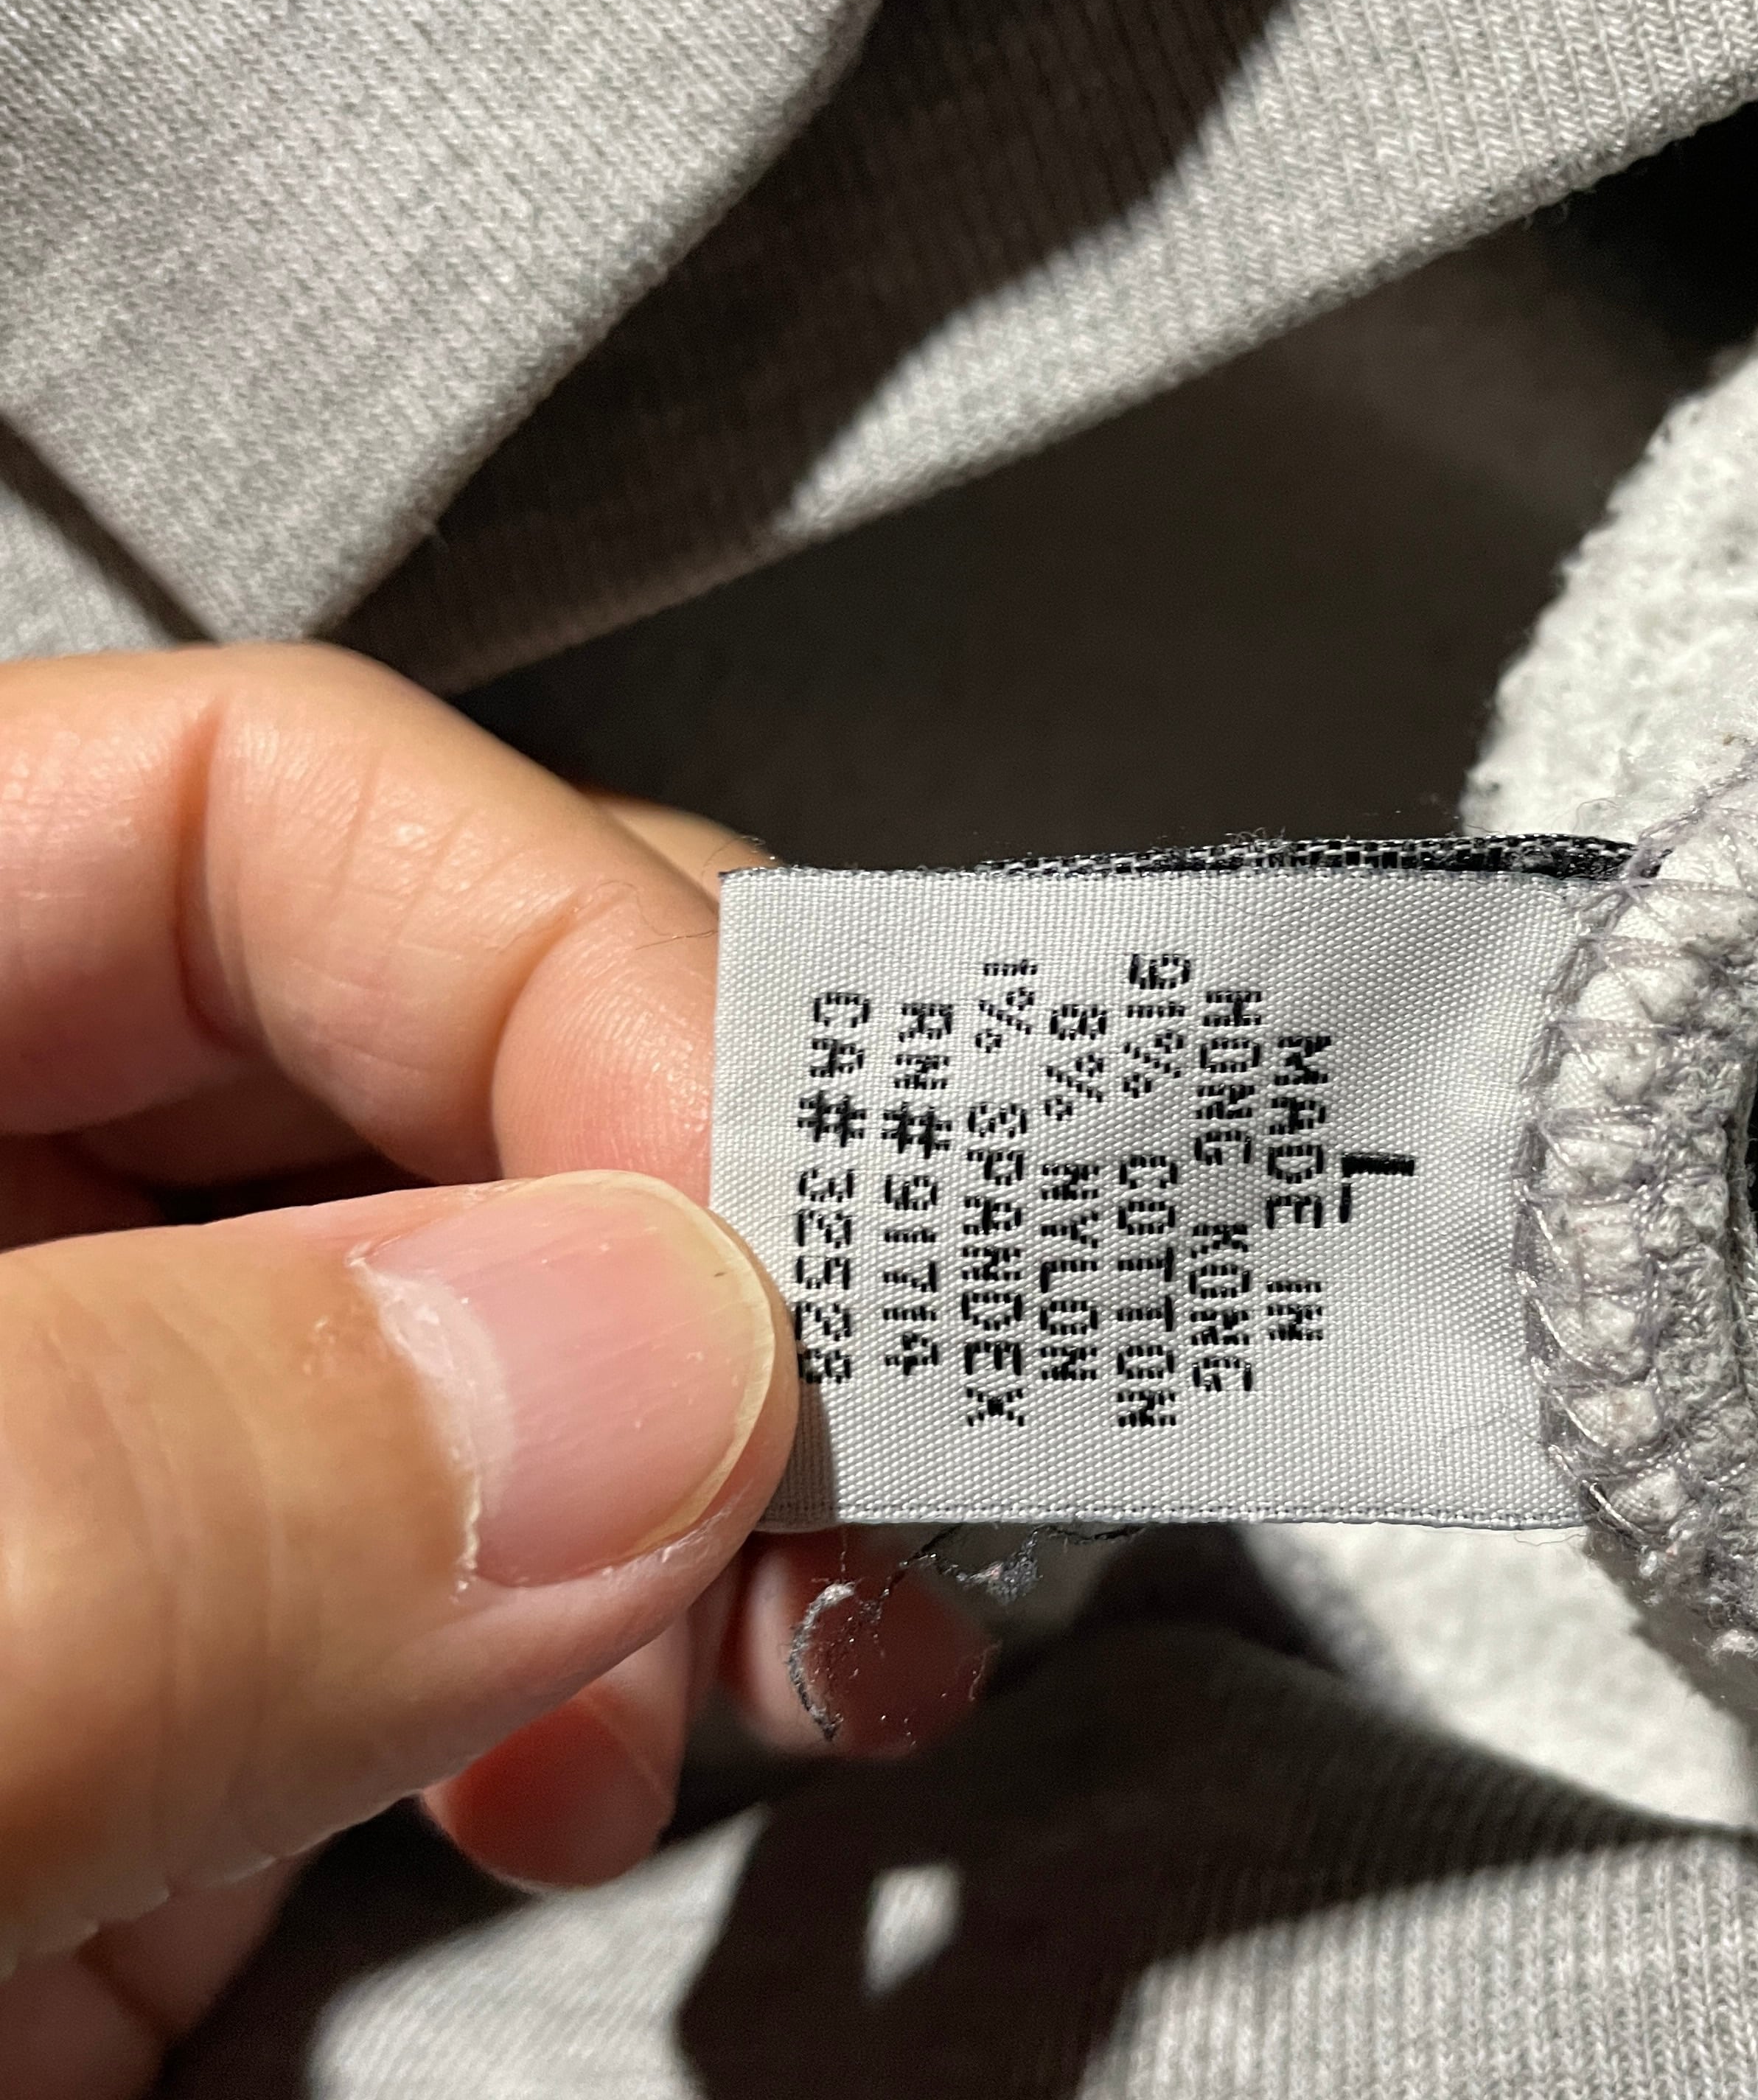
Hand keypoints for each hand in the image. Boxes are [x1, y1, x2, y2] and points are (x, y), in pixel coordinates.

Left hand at [0, 645, 991, 2098]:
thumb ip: (85, 1530)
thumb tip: (640, 1374)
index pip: (259, 817)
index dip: (579, 979)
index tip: (786, 1265)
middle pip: (416, 1054)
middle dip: (699, 1229)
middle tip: (870, 1430)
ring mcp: (35, 1456)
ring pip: (484, 1310)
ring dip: (698, 1451)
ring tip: (801, 1618)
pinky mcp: (115, 1680)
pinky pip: (451, 1563)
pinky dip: (602, 1641)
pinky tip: (630, 1745)